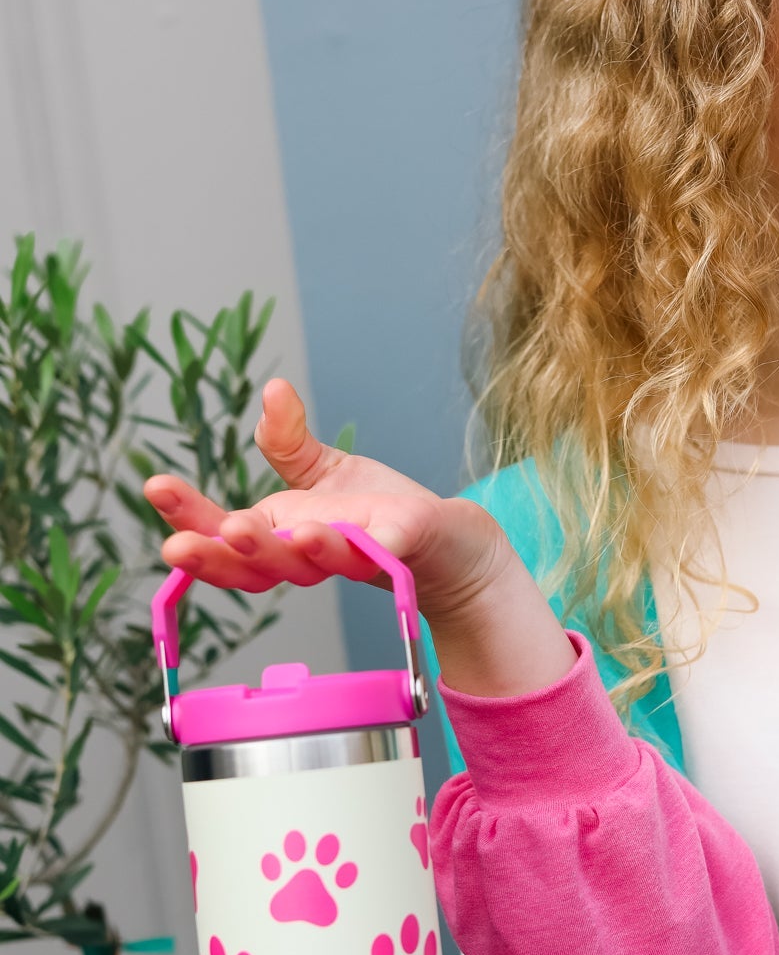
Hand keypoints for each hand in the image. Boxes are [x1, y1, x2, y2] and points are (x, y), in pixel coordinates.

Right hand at [143, 378, 576, 694]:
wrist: (446, 540)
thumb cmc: (378, 512)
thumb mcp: (323, 472)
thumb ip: (288, 442)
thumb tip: (272, 390)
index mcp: (279, 536)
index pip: (220, 534)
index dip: (187, 516)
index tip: (154, 487)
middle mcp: (307, 557)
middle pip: (252, 564)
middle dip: (215, 554)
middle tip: (181, 544)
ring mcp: (351, 559)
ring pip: (305, 565)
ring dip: (274, 549)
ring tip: (243, 529)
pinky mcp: (399, 553)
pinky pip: (376, 553)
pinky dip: (357, 546)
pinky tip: (336, 532)